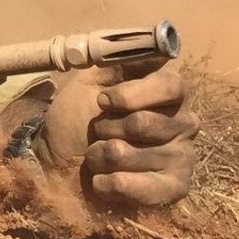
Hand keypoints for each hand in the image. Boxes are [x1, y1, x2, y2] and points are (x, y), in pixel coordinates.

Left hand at [33, 60, 197, 207]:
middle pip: (148, 123)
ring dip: (104, 156)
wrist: (56, 164)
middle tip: (97, 133)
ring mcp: (182, 158)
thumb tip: (160, 49)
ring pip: (142, 156)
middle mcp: (181, 124)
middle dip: (108, 129)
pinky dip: (113, 184)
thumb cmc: (75, 120)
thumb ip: (118, 61)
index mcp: (165, 95)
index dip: (133, 94)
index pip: (171, 86)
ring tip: (95, 157)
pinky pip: (150, 189)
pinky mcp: (174, 190)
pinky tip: (101, 181)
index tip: (102, 101)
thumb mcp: (88, 81)